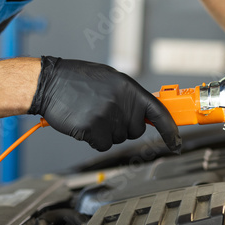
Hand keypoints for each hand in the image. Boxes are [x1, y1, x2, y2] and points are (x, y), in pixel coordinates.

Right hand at [28, 56, 180, 151]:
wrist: (48, 82)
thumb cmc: (77, 80)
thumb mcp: (110, 79)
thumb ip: (130, 96)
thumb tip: (147, 112)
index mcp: (129, 87)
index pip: (158, 111)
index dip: (169, 129)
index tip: (176, 141)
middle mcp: (122, 102)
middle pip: (136, 131)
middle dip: (123, 127)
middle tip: (105, 112)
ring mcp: (108, 116)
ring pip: (118, 139)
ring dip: (106, 132)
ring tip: (91, 114)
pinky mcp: (93, 129)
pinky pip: (103, 145)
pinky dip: (94, 140)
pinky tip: (84, 124)